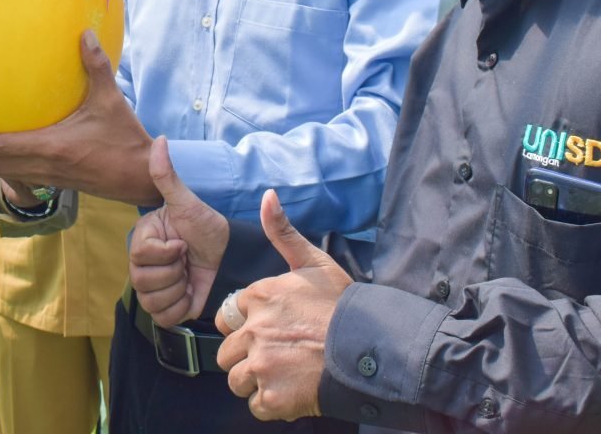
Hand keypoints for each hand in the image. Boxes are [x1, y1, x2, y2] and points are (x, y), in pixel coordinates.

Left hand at [0, 30, 155, 204]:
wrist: (140, 177)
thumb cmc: (125, 139)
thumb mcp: (111, 100)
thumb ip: (97, 66)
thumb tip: (85, 34)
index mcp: (50, 147)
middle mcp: (42, 166)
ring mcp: (47, 178)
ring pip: (1, 174)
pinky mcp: (54, 182)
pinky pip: (16, 175)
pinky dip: (0, 164)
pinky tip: (0, 148)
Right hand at [129, 135, 228, 327]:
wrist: (229, 255)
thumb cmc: (207, 227)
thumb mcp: (187, 202)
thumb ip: (167, 175)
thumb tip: (159, 139)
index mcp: (143, 240)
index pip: (141, 256)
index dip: (167, 252)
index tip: (183, 243)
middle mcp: (142, 265)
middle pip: (142, 280)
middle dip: (173, 271)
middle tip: (187, 259)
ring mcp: (153, 288)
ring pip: (151, 300)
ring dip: (177, 288)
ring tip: (189, 274)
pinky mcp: (166, 308)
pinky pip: (162, 316)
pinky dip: (180, 307)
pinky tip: (190, 291)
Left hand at [217, 189, 352, 421]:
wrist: (372, 349)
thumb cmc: (343, 306)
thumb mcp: (314, 262)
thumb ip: (283, 232)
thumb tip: (266, 195)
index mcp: (259, 296)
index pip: (229, 317)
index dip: (248, 326)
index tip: (275, 329)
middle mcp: (254, 329)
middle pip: (228, 352)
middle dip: (248, 356)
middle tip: (280, 355)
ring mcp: (262, 365)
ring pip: (237, 379)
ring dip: (257, 381)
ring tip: (286, 373)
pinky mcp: (273, 397)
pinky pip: (256, 405)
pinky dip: (272, 403)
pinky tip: (293, 390)